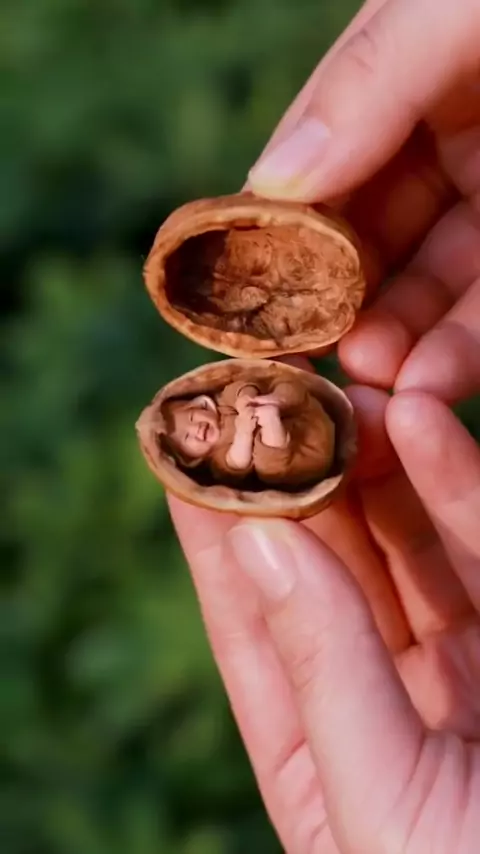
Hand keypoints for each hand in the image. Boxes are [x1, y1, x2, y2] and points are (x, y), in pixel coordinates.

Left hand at [169, 387, 479, 852]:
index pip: (249, 619)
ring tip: (345, 391)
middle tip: (272, 394)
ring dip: (374, 461)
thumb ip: (324, 667)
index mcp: (316, 747)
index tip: (186, 444)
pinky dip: (456, 482)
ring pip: (405, 538)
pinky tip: (418, 421)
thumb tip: (258, 540)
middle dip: (298, 476)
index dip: (214, 528)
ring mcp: (460, 661)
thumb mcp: (382, 804)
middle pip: (327, 560)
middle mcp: (382, 692)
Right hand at [247, 0, 479, 405]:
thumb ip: (366, 85)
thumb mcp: (451, 10)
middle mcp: (442, 142)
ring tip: (368, 376)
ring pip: (427, 288)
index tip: (246, 291)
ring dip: (393, 339)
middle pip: (366, 239)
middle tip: (307, 353)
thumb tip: (274, 180)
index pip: (317, 163)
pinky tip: (426, 382)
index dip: (279, 228)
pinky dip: (457, 353)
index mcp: (402, 80)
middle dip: (335, 300)